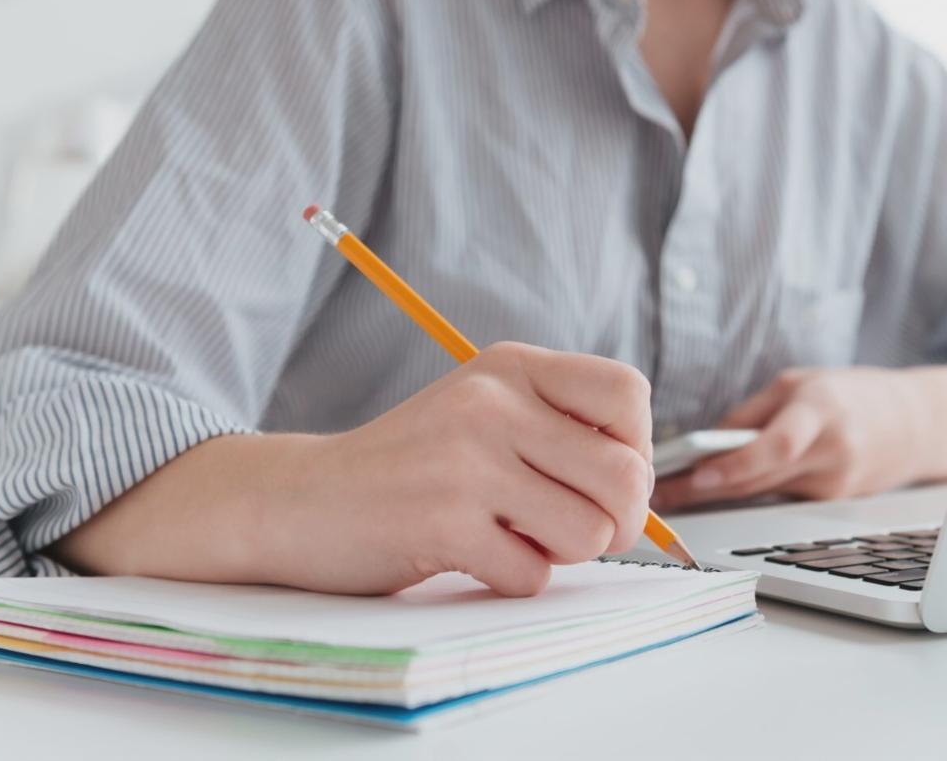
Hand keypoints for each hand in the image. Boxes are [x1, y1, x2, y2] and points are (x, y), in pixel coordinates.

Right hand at [260, 342, 653, 596]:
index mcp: (510, 367)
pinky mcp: (441, 521)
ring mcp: (465, 460)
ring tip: (513, 537)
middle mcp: (491, 402)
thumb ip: (559, 429)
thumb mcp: (483, 412)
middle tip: (571, 529)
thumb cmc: (410, 467)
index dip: (635, 447)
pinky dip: (513, 579)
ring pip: (589, 532)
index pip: (628, 394)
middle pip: (626, 475)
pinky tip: (473, 556)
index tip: (599, 475)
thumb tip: (645, 488)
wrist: (301, 499)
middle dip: (616, 521)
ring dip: (561, 553)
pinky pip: (533, 575)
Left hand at [650, 366, 946, 510]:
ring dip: (718, 495)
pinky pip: (778, 499)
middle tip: (659, 493)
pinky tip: (715, 493)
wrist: (915, 425)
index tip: (693, 477)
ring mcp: (835, 486)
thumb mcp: (797, 384)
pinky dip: (747, 494)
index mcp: (823, 411)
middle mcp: (833, 453)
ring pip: (763, 494)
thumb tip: (704, 446)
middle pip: (760, 479)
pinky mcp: (833, 505)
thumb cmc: (849, 395)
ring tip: (673, 492)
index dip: (734, 466)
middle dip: (705, 489)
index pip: (777, 447)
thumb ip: (751, 415)